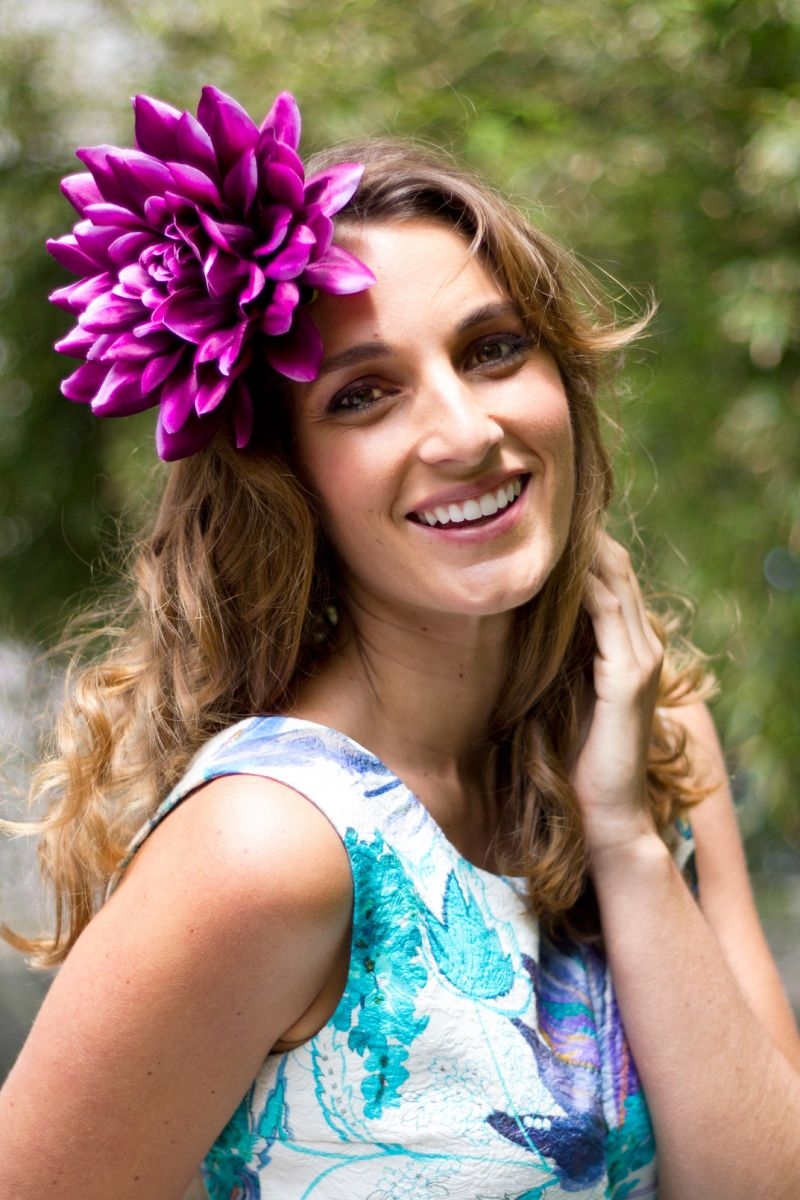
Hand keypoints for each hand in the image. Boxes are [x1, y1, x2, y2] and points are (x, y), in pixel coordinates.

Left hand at [571, 532, 663, 859]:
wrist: (604, 813)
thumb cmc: (573, 756)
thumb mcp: (559, 690)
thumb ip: (552, 653)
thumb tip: (513, 617)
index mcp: (627, 646)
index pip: (609, 576)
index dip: (580, 545)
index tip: (540, 520)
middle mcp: (642, 644)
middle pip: (615, 567)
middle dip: (581, 535)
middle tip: (540, 507)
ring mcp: (640, 658)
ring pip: (614, 581)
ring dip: (581, 550)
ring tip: (545, 522)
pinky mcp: (629, 677)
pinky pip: (607, 613)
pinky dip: (583, 585)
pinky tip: (553, 567)